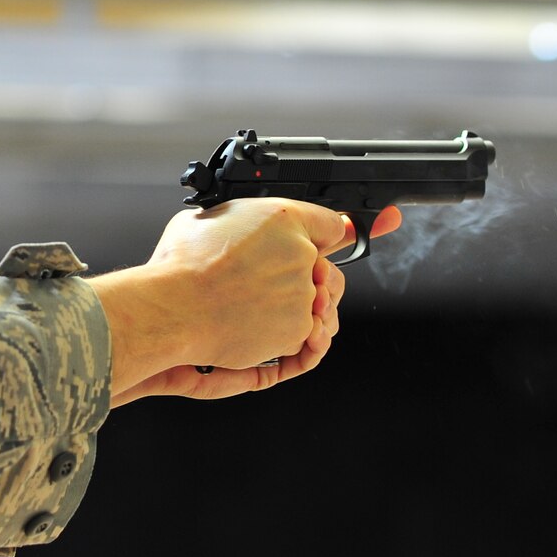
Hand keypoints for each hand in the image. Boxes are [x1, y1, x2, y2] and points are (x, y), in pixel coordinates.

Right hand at [86, 201, 401, 406]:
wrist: (171, 309)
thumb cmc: (179, 266)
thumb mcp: (210, 219)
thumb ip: (244, 219)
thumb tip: (248, 225)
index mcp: (282, 218)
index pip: (329, 221)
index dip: (344, 227)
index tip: (385, 221)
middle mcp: (302, 254)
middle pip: (328, 269)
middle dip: (309, 278)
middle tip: (272, 285)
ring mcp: (304, 295)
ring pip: (318, 305)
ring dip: (295, 310)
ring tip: (254, 310)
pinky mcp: (298, 331)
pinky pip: (306, 335)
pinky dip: (287, 337)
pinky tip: (261, 331)